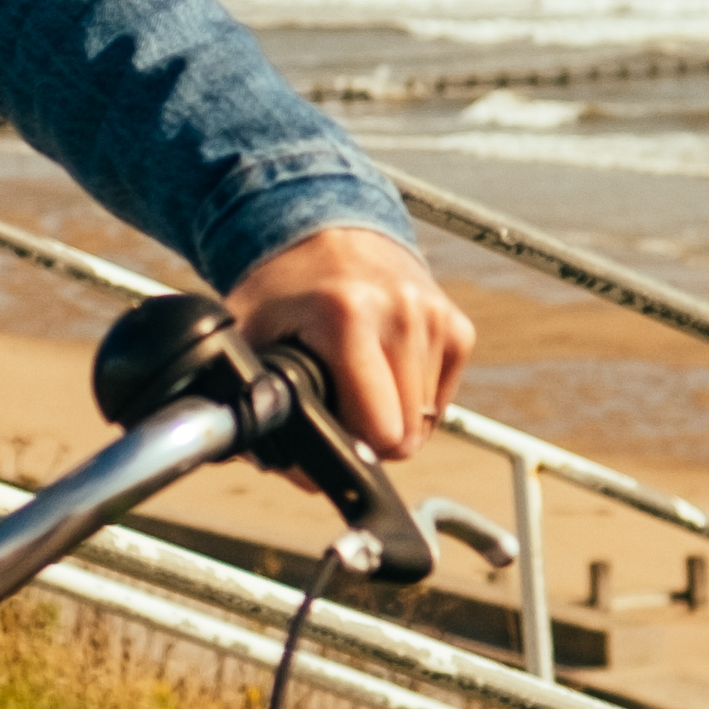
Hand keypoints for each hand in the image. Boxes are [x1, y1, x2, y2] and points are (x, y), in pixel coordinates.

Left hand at [228, 224, 473, 458]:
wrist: (326, 232)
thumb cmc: (283, 293)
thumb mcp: (251, 340)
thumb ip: (264, 409)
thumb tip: (303, 476)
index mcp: (349, 316)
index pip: (380, 430)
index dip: (349, 446)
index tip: (326, 427)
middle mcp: (403, 312)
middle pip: (406, 435)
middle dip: (370, 436)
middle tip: (337, 406)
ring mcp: (435, 317)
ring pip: (424, 422)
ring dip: (392, 415)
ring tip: (357, 379)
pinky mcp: (456, 325)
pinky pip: (441, 399)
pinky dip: (413, 397)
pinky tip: (382, 368)